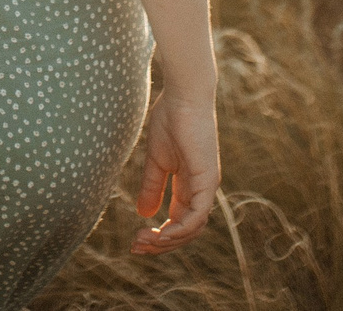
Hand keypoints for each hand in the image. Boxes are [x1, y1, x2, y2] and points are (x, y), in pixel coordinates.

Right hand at [130, 89, 218, 254]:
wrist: (182, 96)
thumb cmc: (170, 119)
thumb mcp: (156, 160)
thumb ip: (152, 186)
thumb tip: (145, 214)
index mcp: (190, 185)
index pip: (179, 222)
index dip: (159, 235)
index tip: (134, 240)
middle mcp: (201, 190)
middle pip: (185, 231)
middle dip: (161, 244)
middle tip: (135, 247)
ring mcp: (207, 186)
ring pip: (192, 229)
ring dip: (167, 241)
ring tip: (143, 241)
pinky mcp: (208, 180)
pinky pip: (197, 216)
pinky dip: (180, 229)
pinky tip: (161, 233)